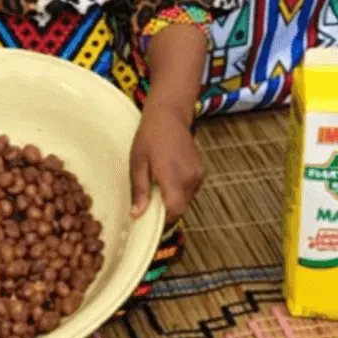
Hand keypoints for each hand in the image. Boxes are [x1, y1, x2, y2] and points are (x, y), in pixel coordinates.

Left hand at [129, 101, 202, 222]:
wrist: (168, 115)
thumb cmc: (150, 136)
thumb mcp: (138, 163)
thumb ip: (140, 191)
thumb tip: (138, 214)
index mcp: (173, 178)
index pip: (174, 212)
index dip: (163, 222)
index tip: (151, 223)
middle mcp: (190, 178)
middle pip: (180, 208)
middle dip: (166, 211)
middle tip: (150, 205)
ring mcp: (197, 174)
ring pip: (186, 199)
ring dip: (173, 200)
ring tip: (157, 186)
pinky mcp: (200, 170)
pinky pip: (190, 188)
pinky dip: (179, 189)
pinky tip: (166, 177)